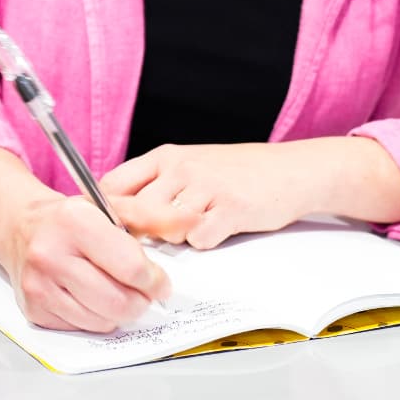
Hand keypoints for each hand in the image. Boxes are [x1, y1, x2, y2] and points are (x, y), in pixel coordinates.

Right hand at [0, 194, 170, 333]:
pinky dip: (94, 317)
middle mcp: (51, 253)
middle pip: (119, 302)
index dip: (154, 280)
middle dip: (139, 300)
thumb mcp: (113, 206)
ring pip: (102, 321)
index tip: (159, 281)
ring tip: (112, 289)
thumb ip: (155, 216)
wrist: (21, 227)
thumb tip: (192, 222)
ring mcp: (39, 284)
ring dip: (118, 311)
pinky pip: (82, 328)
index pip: (131, 267)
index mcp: (74, 221)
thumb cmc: (71, 219)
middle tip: (140, 290)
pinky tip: (89, 296)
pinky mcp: (34, 309)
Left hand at [100, 142, 320, 248]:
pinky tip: (219, 229)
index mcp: (165, 156)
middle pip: (135, 212)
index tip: (108, 230)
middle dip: (142, 233)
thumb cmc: (237, 173)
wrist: (293, 170)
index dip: (106, 212)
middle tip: (160, 237)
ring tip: (197, 225)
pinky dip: (205, 243)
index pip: (113, 184)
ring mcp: (206, 187)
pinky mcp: (231, 208)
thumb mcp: (189, 166)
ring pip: (164, 229)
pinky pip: (199, 240)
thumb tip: (117, 218)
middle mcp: (181, 168)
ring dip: (175, 239)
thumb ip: (155, 187)